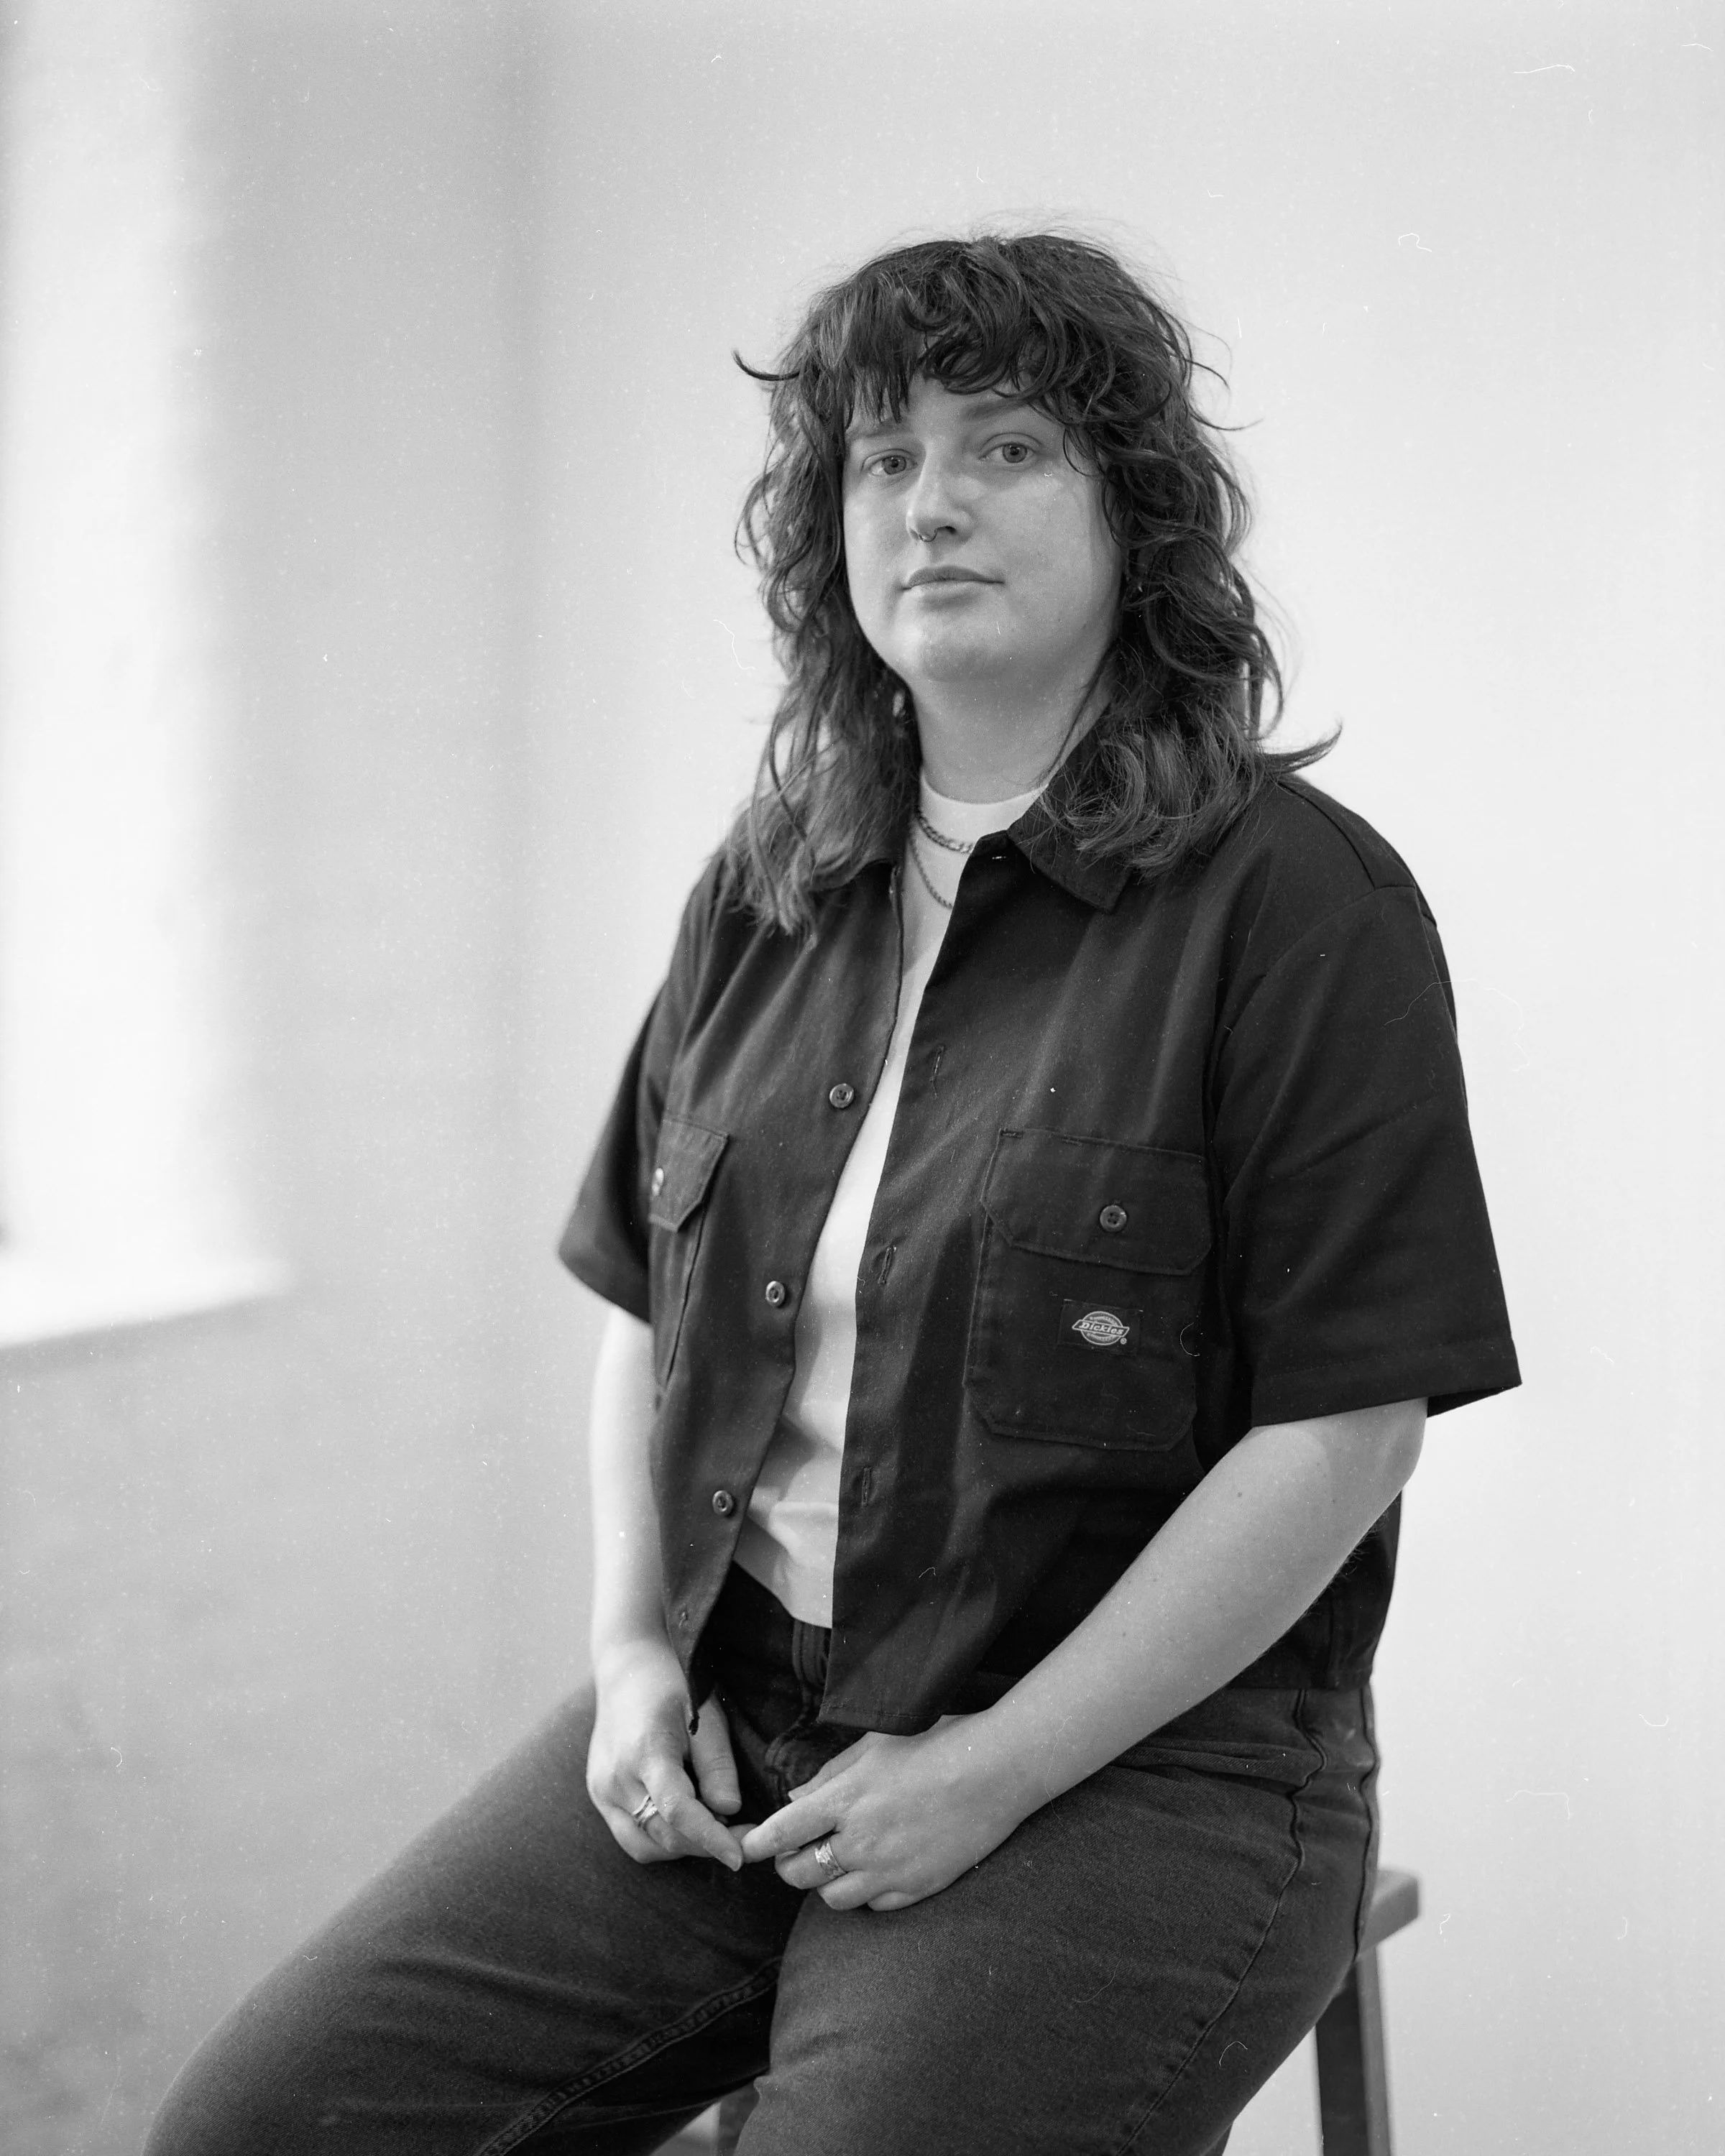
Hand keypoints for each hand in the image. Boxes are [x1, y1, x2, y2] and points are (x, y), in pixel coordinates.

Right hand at [587, 1636, 743, 1869]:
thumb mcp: (705, 1715)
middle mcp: (615, 1777)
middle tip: (742, 1837)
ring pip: (644, 1846)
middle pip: (663, 1835)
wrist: (625, 1668)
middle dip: (705, 1846)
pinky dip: (660, 1839)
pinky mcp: (598, 1795)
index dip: (710, 1839)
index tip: (740, 1857)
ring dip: (682, 1848)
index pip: (677, 1811)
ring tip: (712, 1827)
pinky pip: (630, 1836)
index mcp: (644, 1751)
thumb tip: (729, 1811)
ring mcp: (601, 1789)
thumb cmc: (672, 1685)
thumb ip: (717, 1764)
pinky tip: (684, 1820)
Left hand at [738, 1715, 1030, 1911]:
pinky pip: (874, 1907)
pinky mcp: (919, 1888)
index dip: (758, 1843)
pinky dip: (865, 1894)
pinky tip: (875, 1871)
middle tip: (796, 1851)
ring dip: (826, 1882)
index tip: (746, 1848)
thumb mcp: (877, 1744)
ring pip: (832, 1899)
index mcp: (848, 1797)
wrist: (999, 1769)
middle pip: (800, 1873)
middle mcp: (862, 1840)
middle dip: (788, 1864)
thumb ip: (832, 1774)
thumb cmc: (939, 1741)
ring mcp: (890, 1869)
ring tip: (837, 1862)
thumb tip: (797, 1800)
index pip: (784, 1831)